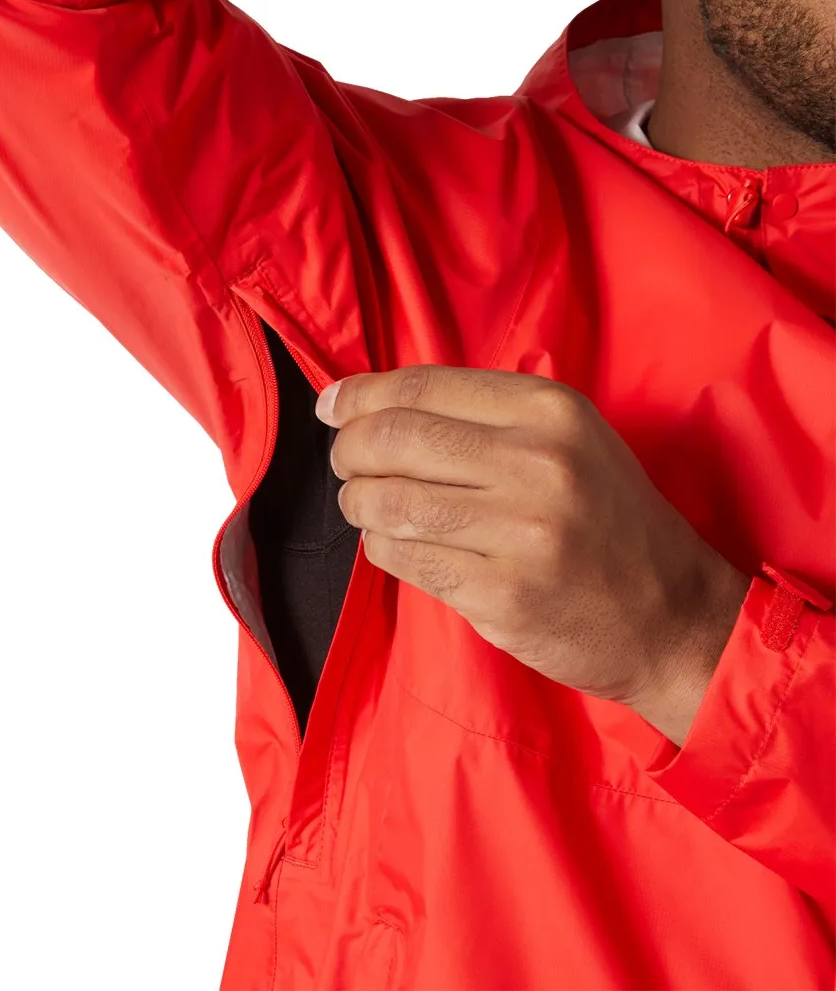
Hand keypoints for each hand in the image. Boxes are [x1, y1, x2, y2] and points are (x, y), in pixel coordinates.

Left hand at [316, 366, 749, 744]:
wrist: (672, 616)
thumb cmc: (608, 522)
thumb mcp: (568, 441)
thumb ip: (483, 418)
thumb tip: (371, 404)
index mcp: (549, 411)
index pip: (423, 388)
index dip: (361, 396)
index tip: (331, 407)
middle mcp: (536, 463)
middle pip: (392, 440)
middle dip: (348, 452)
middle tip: (346, 464)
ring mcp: (521, 532)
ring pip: (387, 502)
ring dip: (358, 504)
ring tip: (366, 506)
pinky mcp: (502, 594)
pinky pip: (402, 558)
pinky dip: (382, 547)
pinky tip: (397, 544)